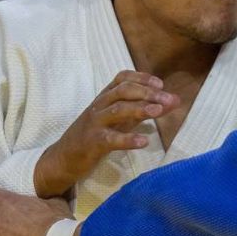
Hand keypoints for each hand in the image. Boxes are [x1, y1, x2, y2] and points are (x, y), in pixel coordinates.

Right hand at [34, 71, 178, 197]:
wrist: (64, 157)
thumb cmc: (96, 135)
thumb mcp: (119, 120)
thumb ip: (143, 110)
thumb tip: (172, 102)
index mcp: (105, 97)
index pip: (122, 78)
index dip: (141, 78)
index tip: (160, 83)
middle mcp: (99, 106)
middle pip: (123, 91)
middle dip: (147, 93)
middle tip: (169, 99)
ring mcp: (94, 123)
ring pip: (117, 110)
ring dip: (140, 109)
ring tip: (159, 111)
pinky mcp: (92, 142)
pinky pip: (111, 139)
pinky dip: (128, 139)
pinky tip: (143, 142)